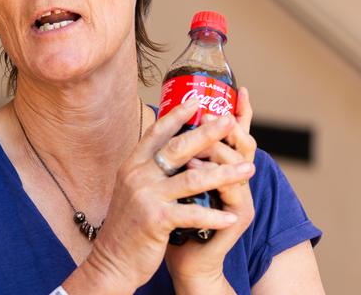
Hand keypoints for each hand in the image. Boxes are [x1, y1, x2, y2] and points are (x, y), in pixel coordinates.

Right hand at [82, 98, 255, 292]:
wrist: (113, 259)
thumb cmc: (129, 224)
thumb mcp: (131, 189)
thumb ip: (147, 169)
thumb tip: (171, 151)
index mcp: (132, 164)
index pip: (157, 132)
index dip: (178, 114)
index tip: (197, 100)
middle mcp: (137, 175)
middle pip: (178, 147)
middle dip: (207, 133)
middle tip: (230, 121)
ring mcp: (146, 196)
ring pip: (192, 179)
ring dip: (224, 173)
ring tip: (247, 169)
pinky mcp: (155, 219)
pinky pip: (192, 214)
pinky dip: (214, 216)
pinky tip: (231, 216)